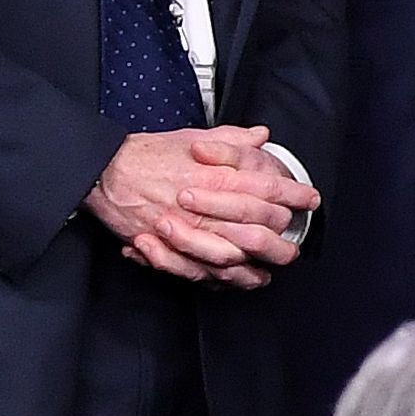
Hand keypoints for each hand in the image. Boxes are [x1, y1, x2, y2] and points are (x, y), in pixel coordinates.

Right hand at [86, 126, 314, 284]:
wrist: (104, 173)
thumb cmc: (147, 155)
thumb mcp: (192, 138)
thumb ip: (231, 139)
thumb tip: (260, 136)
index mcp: (217, 177)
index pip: (269, 189)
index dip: (295, 196)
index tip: (310, 200)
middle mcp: (206, 208)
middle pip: (259, 229)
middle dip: (283, 237)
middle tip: (295, 242)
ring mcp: (188, 232)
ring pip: (235, 257)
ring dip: (258, 263)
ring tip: (272, 265)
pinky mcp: (170, 250)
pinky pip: (203, 272)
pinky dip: (225, 278)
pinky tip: (241, 278)